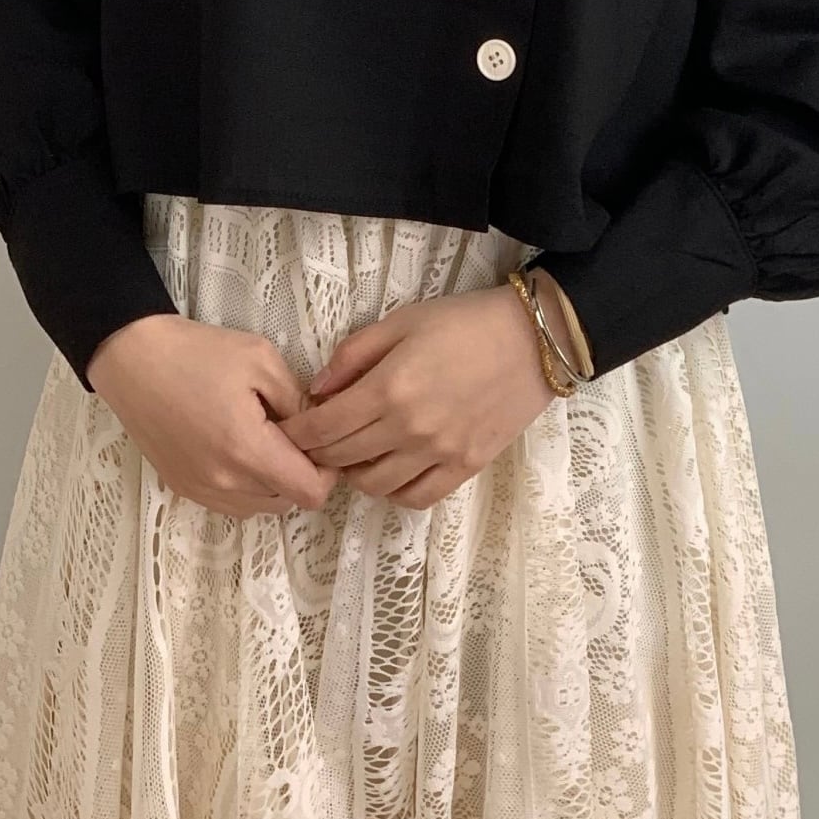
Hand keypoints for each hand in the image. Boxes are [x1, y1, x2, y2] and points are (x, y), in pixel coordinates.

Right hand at [84, 313, 339, 517]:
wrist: (132, 359)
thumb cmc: (198, 352)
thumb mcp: (262, 359)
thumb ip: (298, 400)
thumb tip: (317, 427)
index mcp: (246, 450)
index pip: (309, 492)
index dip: (328, 472)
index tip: (324, 441)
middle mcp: (223, 482)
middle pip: (288, 502)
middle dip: (302, 473)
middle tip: (295, 434)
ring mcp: (200, 490)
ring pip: (260, 507)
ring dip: (274, 482)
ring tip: (266, 439)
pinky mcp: (183, 488)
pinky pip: (232, 503)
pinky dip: (247, 486)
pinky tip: (240, 449)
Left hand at [273, 280, 563, 509]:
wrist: (531, 340)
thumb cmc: (463, 322)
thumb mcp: (402, 321)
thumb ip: (354, 354)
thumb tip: (318, 387)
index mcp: (389, 388)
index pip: (325, 427)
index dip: (298, 433)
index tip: (287, 430)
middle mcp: (410, 429)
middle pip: (343, 458)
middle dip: (317, 453)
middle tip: (312, 443)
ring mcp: (440, 453)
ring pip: (375, 485)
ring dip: (354, 473)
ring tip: (352, 454)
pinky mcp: (466, 467)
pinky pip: (417, 497)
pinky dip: (394, 491)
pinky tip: (389, 470)